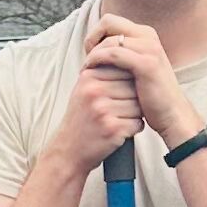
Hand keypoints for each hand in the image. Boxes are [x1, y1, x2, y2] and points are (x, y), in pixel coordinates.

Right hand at [51, 45, 147, 179]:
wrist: (68, 150)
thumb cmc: (80, 119)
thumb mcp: (83, 89)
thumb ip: (101, 72)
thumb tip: (126, 55)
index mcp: (89, 78)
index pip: (124, 70)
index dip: (127, 84)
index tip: (118, 95)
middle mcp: (94, 91)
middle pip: (133, 87)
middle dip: (132, 99)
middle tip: (118, 111)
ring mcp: (103, 110)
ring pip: (138, 106)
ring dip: (134, 115)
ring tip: (117, 120)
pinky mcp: (112, 128)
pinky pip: (138, 123)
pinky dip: (133, 129)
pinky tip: (119, 131)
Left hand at [81, 17, 200, 149]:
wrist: (171, 115)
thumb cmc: (150, 96)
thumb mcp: (133, 70)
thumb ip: (120, 55)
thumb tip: (94, 47)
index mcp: (145, 35)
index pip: (110, 21)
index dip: (95, 34)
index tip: (89, 54)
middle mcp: (149, 36)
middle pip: (108, 22)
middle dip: (92, 39)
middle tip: (86, 60)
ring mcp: (149, 49)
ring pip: (109, 39)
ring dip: (92, 53)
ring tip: (86, 69)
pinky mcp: (147, 64)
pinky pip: (113, 54)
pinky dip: (98, 61)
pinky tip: (91, 73)